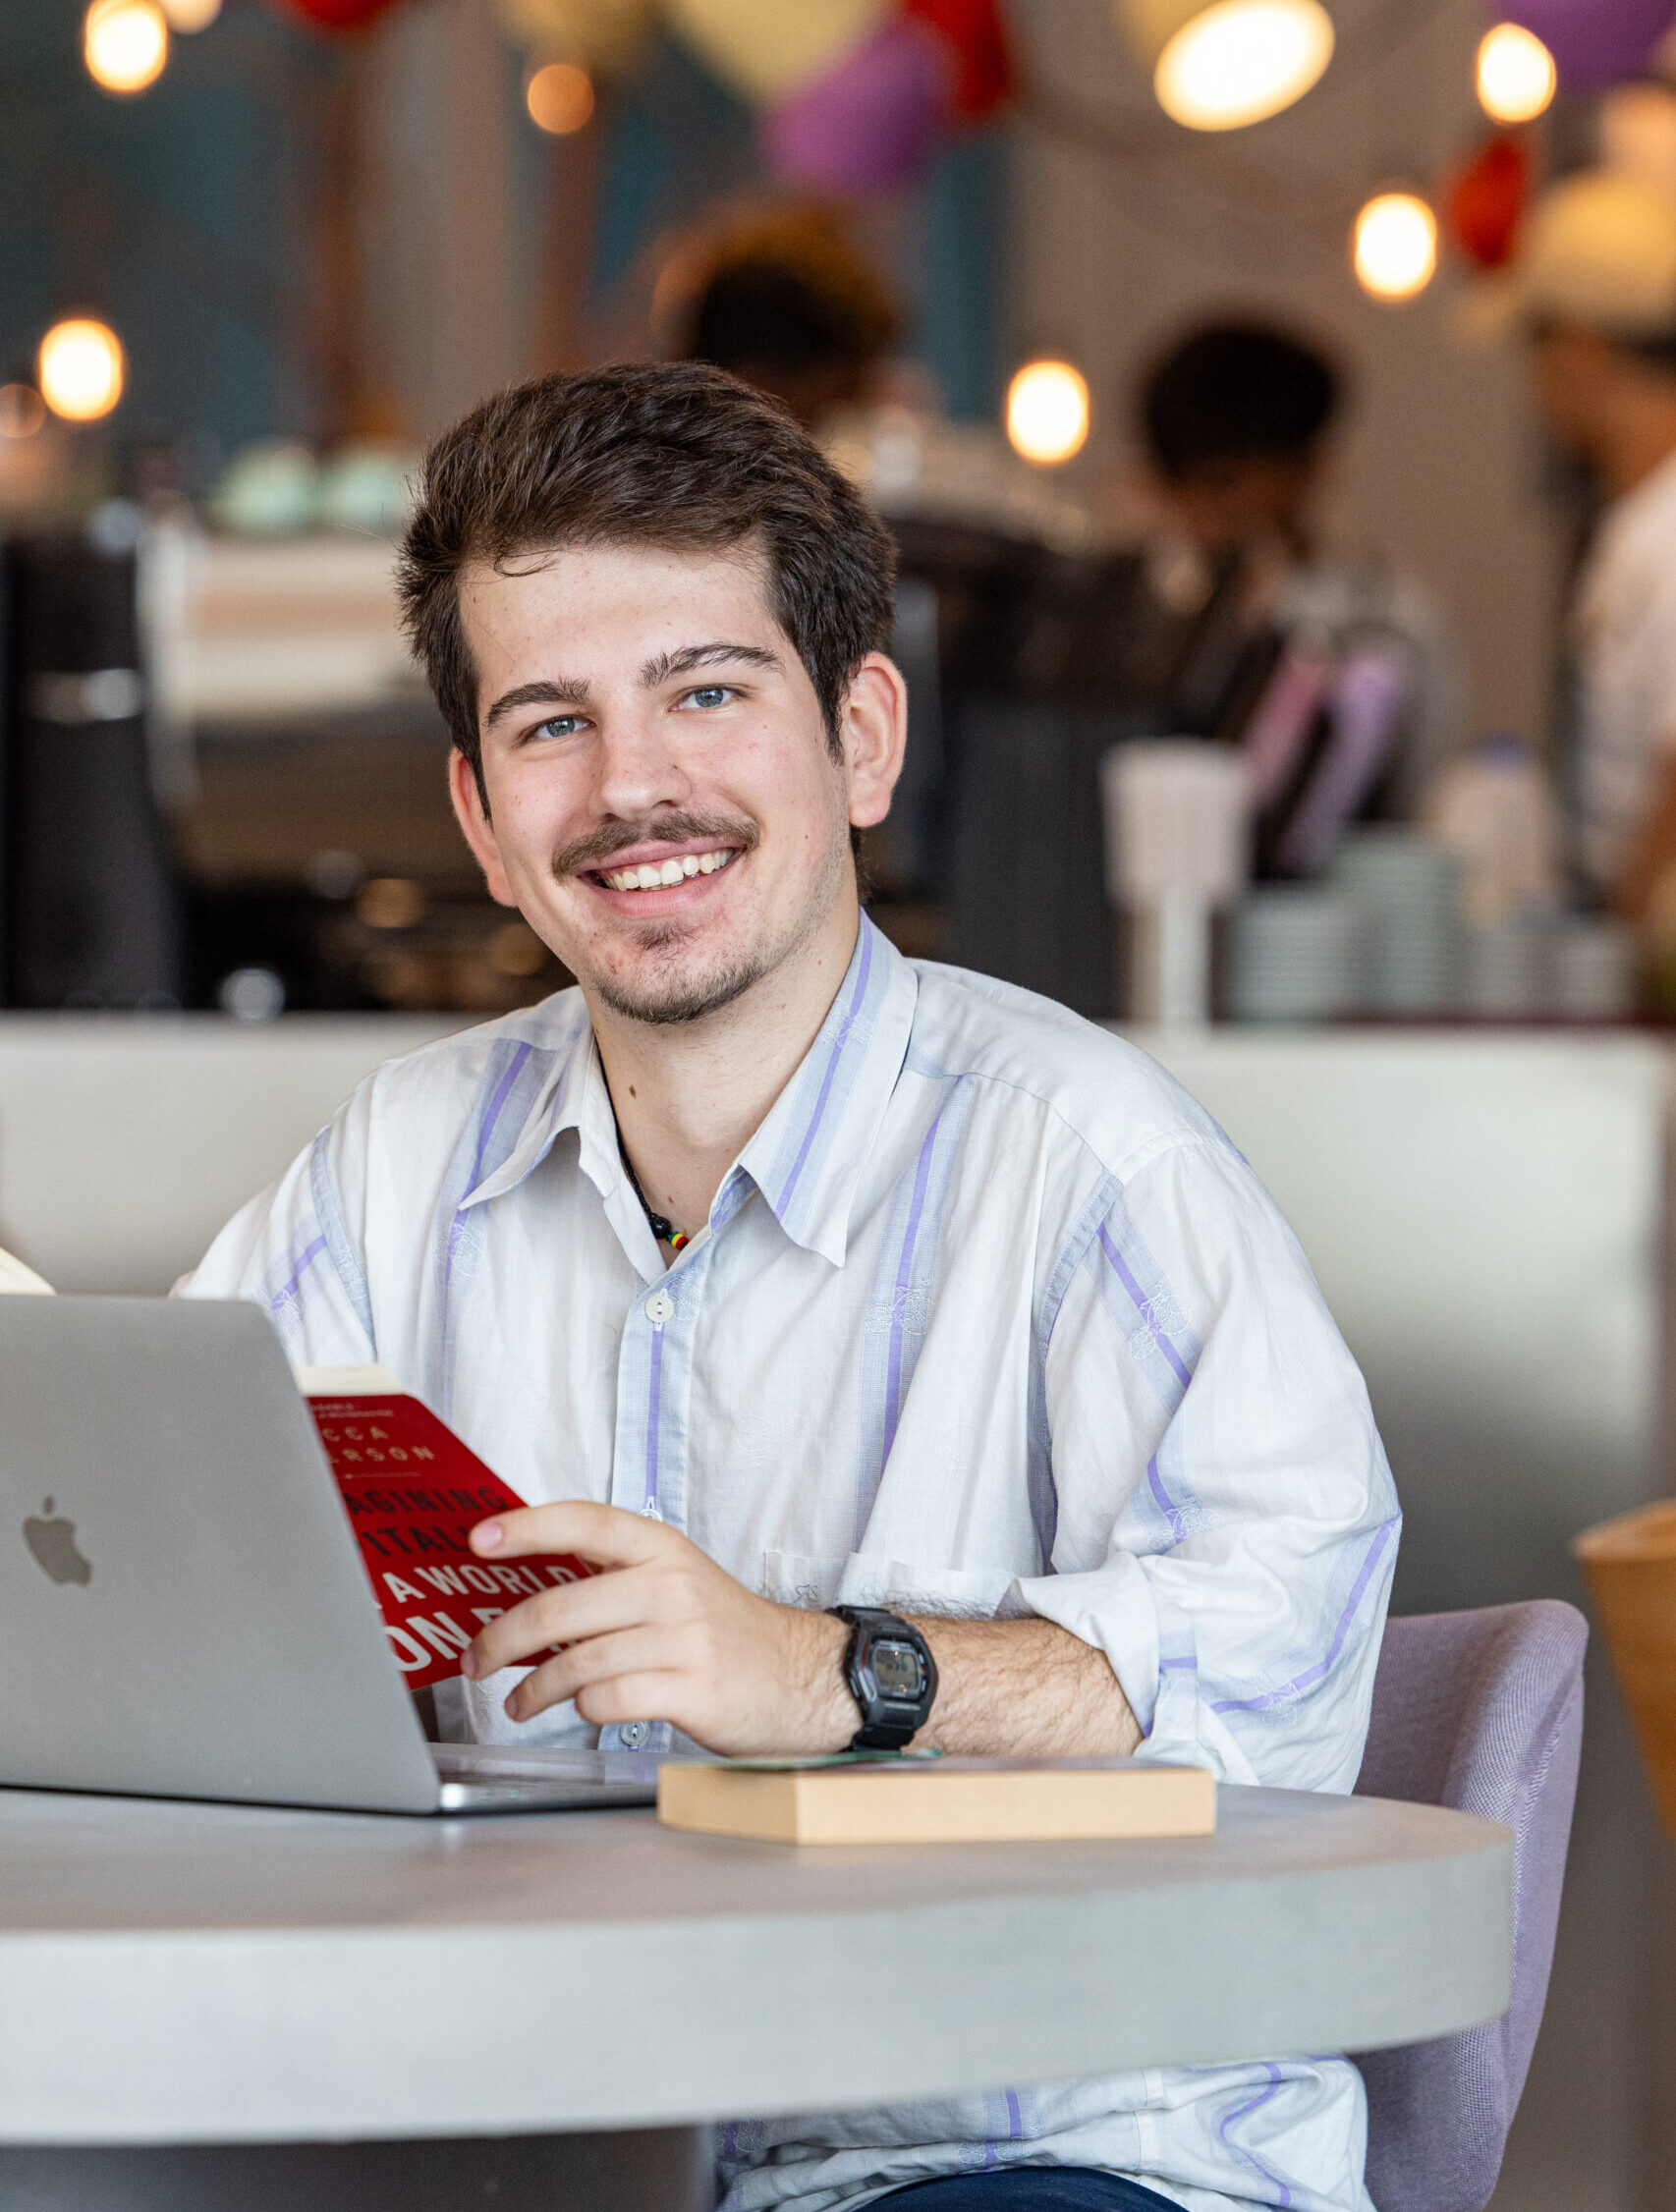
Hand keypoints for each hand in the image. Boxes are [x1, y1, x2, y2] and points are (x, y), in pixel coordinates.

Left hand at [458, 1501, 857, 1755]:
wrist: (801, 1676)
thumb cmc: (724, 1632)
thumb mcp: (676, 1581)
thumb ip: (613, 1575)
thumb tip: (529, 1576)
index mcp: (662, 1549)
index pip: (584, 1521)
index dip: (526, 1526)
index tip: (478, 1539)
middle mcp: (671, 1585)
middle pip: (561, 1605)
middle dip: (502, 1637)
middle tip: (477, 1658)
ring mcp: (684, 1637)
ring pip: (577, 1660)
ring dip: (534, 1689)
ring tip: (517, 1704)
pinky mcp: (691, 1688)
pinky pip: (608, 1699)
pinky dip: (583, 1709)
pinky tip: (580, 1712)